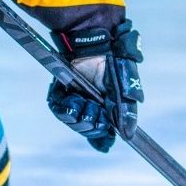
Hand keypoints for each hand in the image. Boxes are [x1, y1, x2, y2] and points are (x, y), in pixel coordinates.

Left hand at [47, 20, 144, 152]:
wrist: (95, 42)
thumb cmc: (115, 61)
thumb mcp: (126, 86)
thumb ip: (127, 111)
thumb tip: (129, 135)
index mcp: (110, 105)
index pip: (104, 130)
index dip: (102, 138)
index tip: (104, 143)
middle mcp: (93, 103)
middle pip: (87, 128)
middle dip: (90, 124)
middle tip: (93, 111)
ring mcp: (77, 97)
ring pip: (72, 120)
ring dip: (76, 115)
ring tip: (81, 101)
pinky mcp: (62, 90)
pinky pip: (57, 107)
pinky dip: (61, 105)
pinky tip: (68, 96)